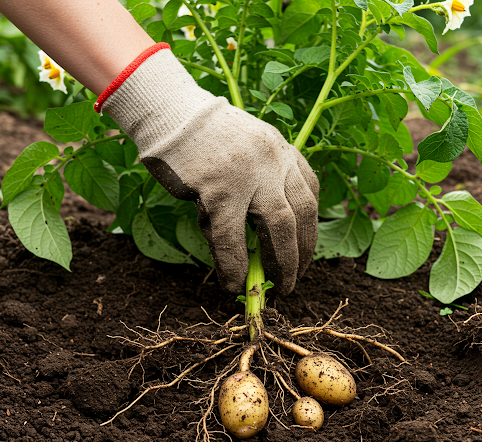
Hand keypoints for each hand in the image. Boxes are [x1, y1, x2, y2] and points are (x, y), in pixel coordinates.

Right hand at [100, 46, 318, 294]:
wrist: (171, 114)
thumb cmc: (206, 141)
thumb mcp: (245, 157)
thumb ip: (259, 189)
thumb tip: (255, 243)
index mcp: (283, 152)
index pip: (310, 196)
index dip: (310, 230)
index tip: (304, 253)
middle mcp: (275, 160)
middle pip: (302, 214)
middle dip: (302, 253)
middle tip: (293, 281)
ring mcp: (249, 173)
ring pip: (278, 226)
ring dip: (282, 262)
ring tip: (277, 287)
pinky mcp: (220, 188)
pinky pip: (232, 236)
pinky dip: (234, 264)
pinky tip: (232, 281)